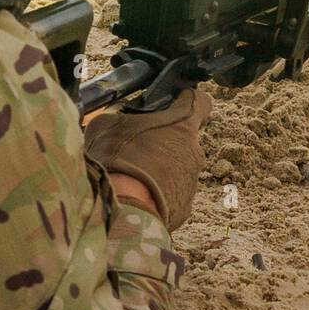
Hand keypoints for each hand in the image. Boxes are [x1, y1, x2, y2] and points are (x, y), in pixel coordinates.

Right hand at [84, 89, 211, 229]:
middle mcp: (194, 151)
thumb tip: (118, 115)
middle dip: (165, 141)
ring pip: (178, 168)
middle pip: (184, 139)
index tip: (172, 105)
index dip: (186, 101)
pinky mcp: (185, 207)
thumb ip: (121, 114)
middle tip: (138, 148)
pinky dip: (159, 194)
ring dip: (160, 169)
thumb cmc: (117, 159)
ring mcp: (192, 181)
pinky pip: (172, 194)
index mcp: (182, 123)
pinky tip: (137, 196)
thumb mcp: (108, 123)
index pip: (200, 101)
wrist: (122, 208)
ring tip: (133, 177)